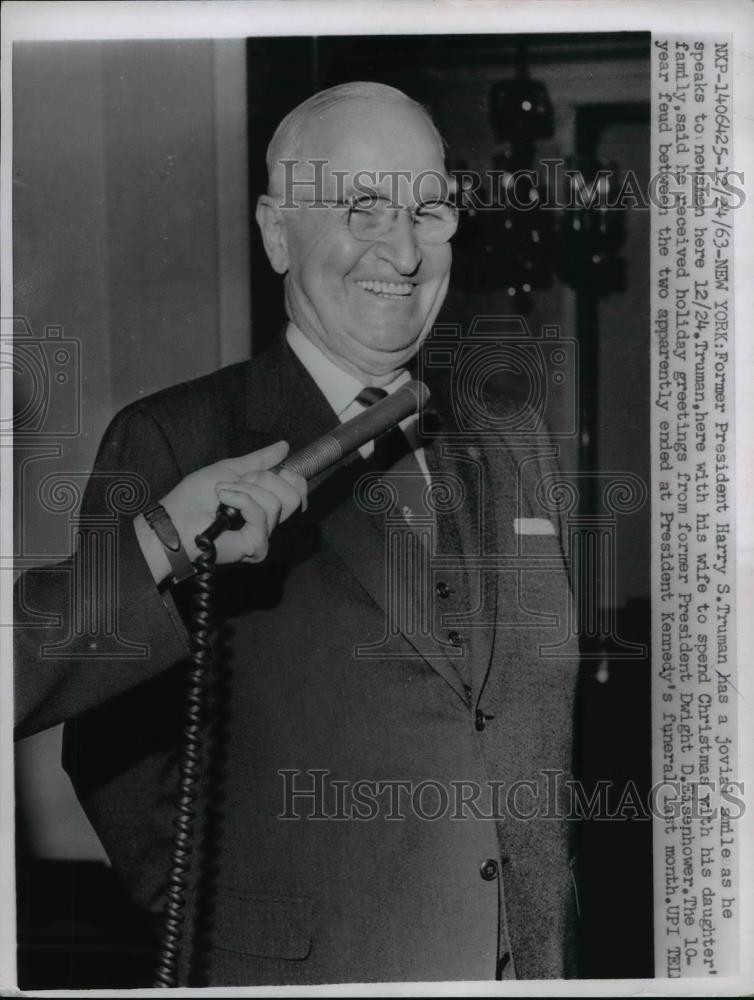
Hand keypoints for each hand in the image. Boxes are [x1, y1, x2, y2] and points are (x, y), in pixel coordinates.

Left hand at [135, 441, 306, 583]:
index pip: (298, 492)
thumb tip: (284, 446)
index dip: (292, 478)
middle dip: (263, 480)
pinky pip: (262, 515)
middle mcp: (267, 520)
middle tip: (237, 484)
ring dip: (244, 490)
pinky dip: (241, 501)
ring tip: (222, 495)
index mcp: (264, 503)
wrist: (176, 517)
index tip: (275, 471)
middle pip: (292, 496)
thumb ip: (260, 460)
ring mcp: (263, 534)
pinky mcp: (257, 545)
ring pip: (275, 502)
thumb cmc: (195, 498)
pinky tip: (223, 503)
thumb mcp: (231, 469)